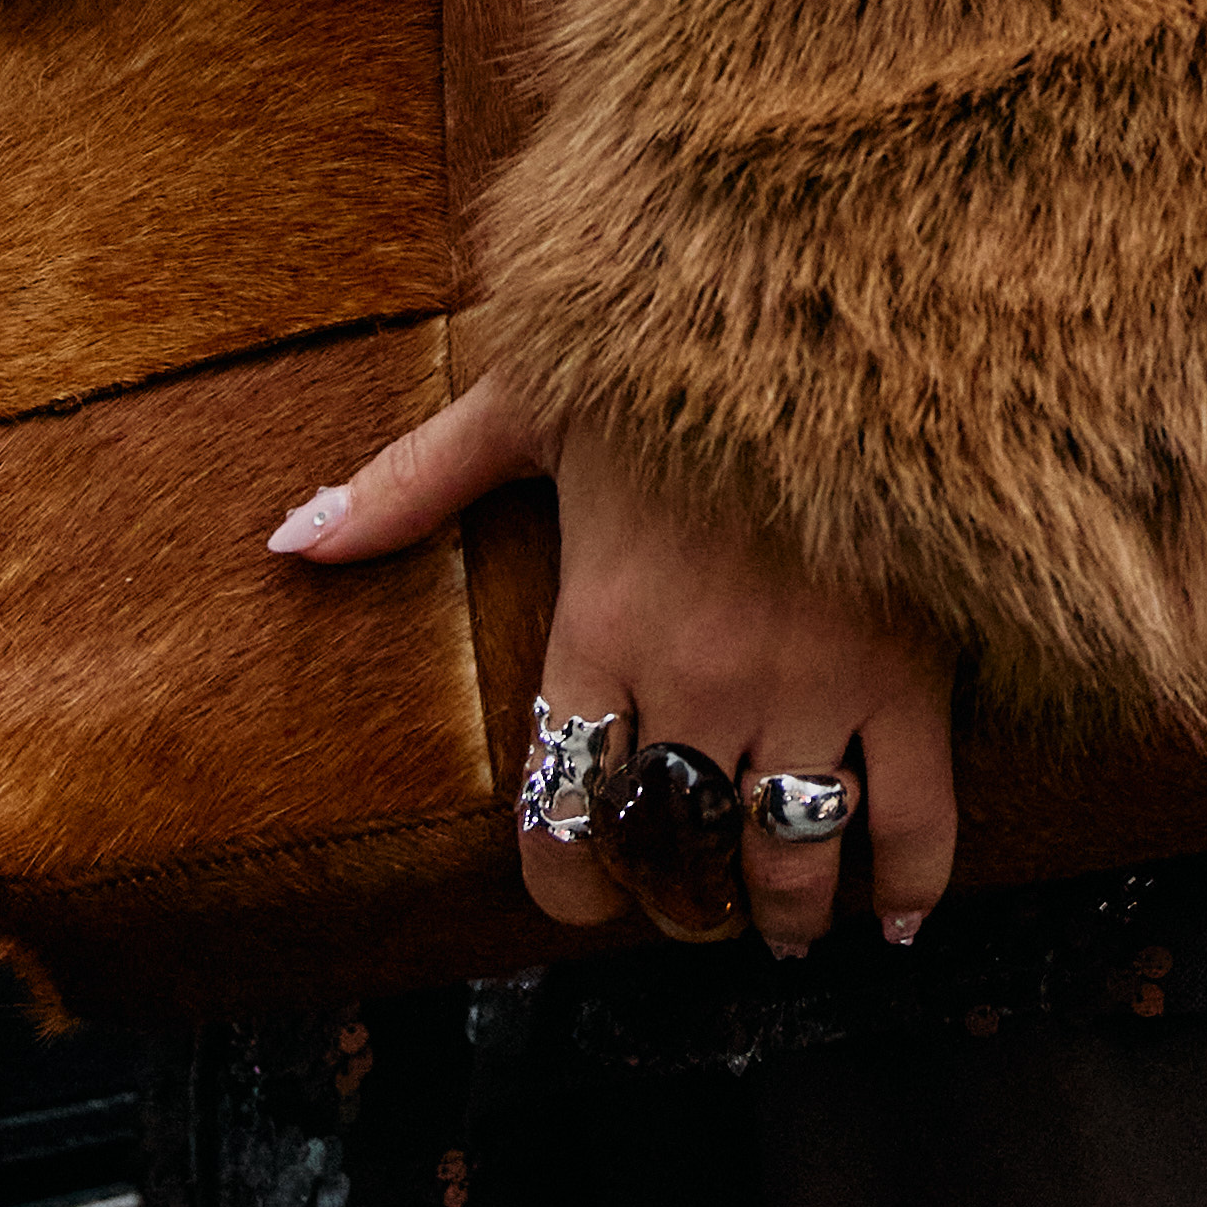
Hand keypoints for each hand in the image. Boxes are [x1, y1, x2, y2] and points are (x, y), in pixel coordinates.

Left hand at [269, 366, 961, 959]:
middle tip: (687, 908)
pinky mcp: (909, 671)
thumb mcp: (529, 396)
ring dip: (781, 913)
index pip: (561, 810)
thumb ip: (413, 480)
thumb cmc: (672, 334)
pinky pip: (915, 817)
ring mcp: (813, 683)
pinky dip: (908, 884)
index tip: (583, 889)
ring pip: (787, 855)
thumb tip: (291, 539)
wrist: (838, 282)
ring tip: (781, 923)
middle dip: (679, 903)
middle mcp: (702, 677)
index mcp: (603, 625)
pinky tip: (891, 917)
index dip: (567, 881)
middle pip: (677, 850)